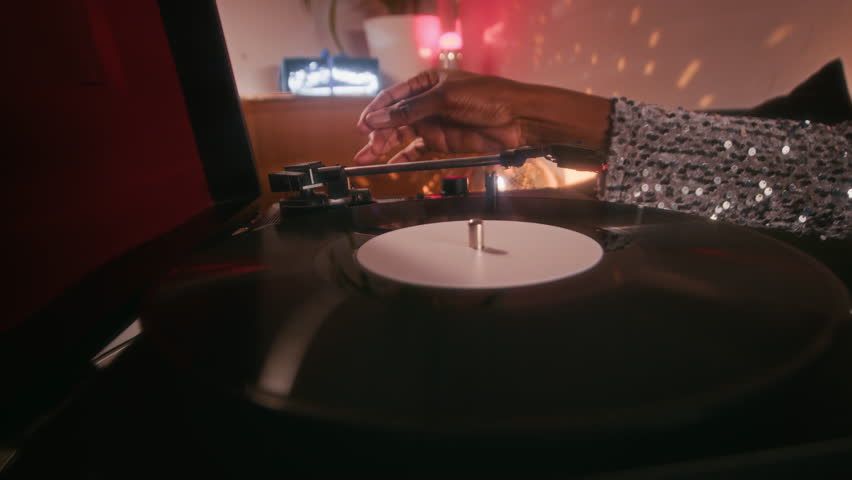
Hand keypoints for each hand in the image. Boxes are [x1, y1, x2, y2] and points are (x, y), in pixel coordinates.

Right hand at [353, 70, 611, 164]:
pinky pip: (418, 151)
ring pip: (403, 137)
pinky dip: (404, 158)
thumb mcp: (444, 98)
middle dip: (378, 134)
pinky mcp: (444, 143)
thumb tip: (377, 118)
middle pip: (395, 120)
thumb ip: (409, 111)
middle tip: (366, 149)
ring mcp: (436, 124)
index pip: (393, 97)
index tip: (364, 125)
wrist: (518, 120)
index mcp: (427, 83)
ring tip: (368, 159)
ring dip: (385, 148)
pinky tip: (392, 165)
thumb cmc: (488, 98)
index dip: (376, 111)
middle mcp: (428, 104)